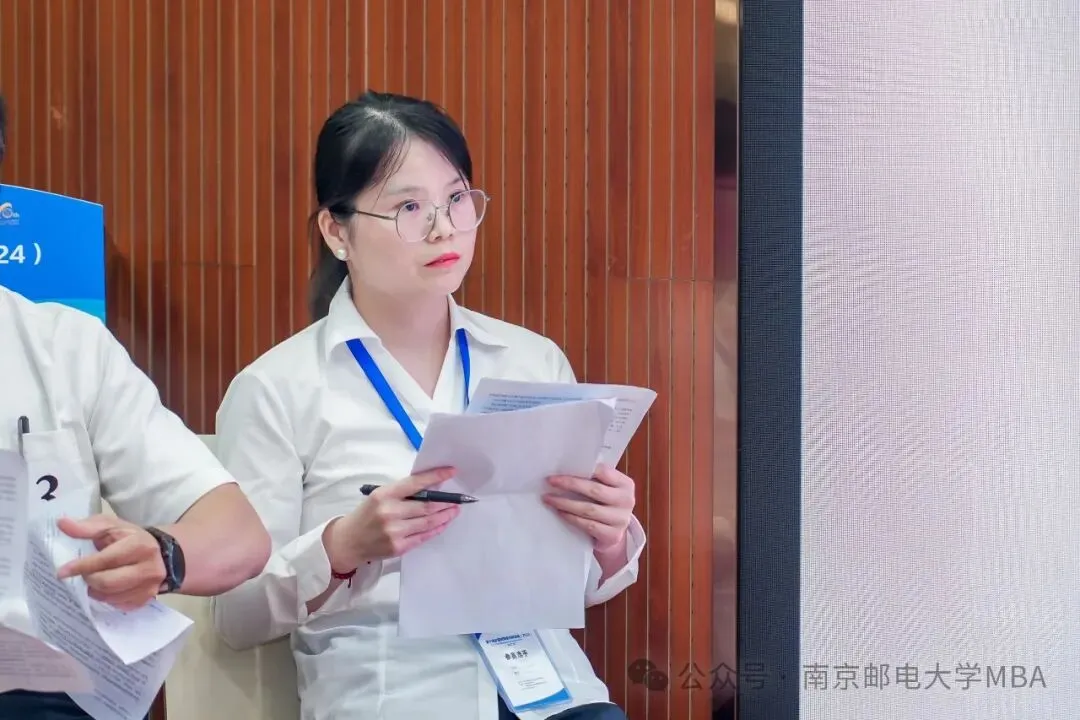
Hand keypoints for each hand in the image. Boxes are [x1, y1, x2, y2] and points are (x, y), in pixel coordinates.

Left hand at [55, 515, 166, 611]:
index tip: (62, 572)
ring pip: (110, 597)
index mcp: (140, 545)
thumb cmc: (130, 538)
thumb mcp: (111, 526)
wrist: (162, 552)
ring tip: (94, 579)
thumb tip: (62, 523)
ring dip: (95, 590)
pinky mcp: (146, 599)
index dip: (82, 566)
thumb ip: (87, 527)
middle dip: (89, 579)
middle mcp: (149, 568)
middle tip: (85, 573)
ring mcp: (149, 586)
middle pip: (107, 582)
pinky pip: (117, 605)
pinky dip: (106, 598)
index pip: (106, 560)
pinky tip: (106, 588)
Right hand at [324, 467, 461, 573]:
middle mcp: (390, 512)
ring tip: (455, 510)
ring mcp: (395, 531)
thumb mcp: (378, 496)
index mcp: (384, 495)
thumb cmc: (366, 515)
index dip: (436, 476)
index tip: (451, 471)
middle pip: (427, 505)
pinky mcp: (399, 547)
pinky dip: (436, 529)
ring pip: (428, 521)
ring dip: (445, 515)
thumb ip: (402, 492)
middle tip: (459, 498)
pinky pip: (424, 536)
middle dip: (446, 501)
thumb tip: (430, 486)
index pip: (415, 483)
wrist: (348, 542)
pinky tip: (443, 523)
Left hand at [543, 464, 635, 551]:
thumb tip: (566, 469)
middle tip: (551, 481)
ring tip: (549, 498)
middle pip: (594, 490)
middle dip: (570, 484)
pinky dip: (572, 518)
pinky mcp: (612, 535)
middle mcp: (626, 501)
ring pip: (588, 509)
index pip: (604, 472)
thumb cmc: (606, 505)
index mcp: (625, 484)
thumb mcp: (606, 489)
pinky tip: (560, 512)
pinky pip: (588, 525)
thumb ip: (595, 479)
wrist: (614, 533)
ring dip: (565, 503)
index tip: (562, 468)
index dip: (583, 469)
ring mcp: (620, 520)